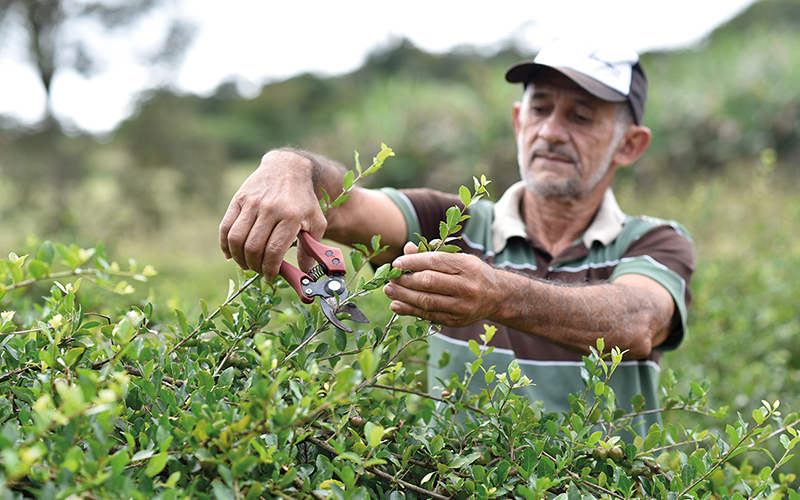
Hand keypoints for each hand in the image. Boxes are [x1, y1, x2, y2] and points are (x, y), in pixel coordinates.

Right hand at [219, 150, 326, 278]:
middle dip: (255, 266)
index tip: (271, 276)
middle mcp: (270, 209)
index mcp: (291, 217)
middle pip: (254, 247)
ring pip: (237, 239)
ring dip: (239, 258)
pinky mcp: (239, 199)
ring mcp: (252, 203)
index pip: (274, 251)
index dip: (270, 269)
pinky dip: (225, 244)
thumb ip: (311, 248)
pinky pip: (226, 226)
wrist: (288, 169)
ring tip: (246, 264)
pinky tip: (231, 254)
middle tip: (259, 270)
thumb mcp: (316, 222)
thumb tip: (305, 273)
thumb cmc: (303, 200)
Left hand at [383, 243, 503, 326]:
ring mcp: (462, 306)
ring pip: (427, 301)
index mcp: (467, 266)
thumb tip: (406, 249)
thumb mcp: (458, 259)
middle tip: (390, 278)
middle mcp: (466, 287)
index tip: (396, 263)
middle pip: (429, 282)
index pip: (434, 262)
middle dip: (405, 280)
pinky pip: (429, 315)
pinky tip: (396, 305)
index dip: (412, 262)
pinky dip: (409, 310)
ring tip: (389, 290)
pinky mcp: (457, 321)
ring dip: (403, 296)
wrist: (496, 296)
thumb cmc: (472, 273)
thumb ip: (432, 254)